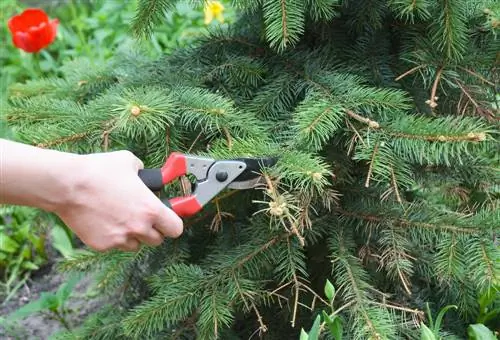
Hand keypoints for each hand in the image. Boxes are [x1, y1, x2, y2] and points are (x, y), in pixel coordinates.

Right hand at [54, 150, 183, 251]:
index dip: (172, 223)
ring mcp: (119, 239)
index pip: (176, 229)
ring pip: (136, 245)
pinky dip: (113, 237)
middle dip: (153, 230)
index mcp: (151, 210)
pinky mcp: (101, 245)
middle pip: (157, 240)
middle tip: (143, 217)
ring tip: (122, 218)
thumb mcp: (129, 162)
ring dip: (133, 235)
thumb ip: (144, 172)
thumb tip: (146, 174)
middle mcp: (138, 228)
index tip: (168, 219)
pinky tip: (103, 220)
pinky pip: (114, 245)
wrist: (67, 184)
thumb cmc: (98, 170)